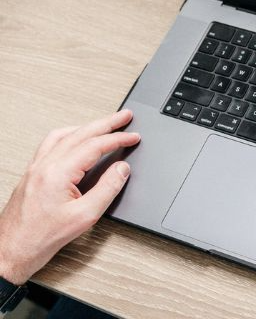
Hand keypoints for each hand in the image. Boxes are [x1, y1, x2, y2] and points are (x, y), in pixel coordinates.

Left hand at [0, 110, 139, 284]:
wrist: (11, 250)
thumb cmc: (42, 237)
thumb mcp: (85, 216)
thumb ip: (107, 189)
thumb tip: (121, 169)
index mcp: (57, 173)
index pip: (94, 146)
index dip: (118, 138)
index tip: (133, 136)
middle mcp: (44, 165)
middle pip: (80, 134)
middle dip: (106, 123)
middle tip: (124, 117)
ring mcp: (35, 168)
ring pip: (64, 135)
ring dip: (87, 126)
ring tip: (104, 124)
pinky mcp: (31, 174)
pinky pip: (51, 144)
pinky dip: (69, 135)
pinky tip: (76, 138)